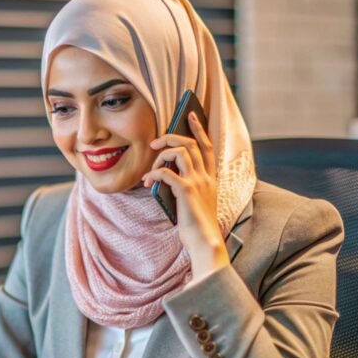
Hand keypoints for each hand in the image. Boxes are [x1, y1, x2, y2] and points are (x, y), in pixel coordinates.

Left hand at [142, 112, 229, 279]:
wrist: (204, 242)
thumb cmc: (196, 224)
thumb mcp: (195, 200)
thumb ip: (186, 184)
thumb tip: (166, 173)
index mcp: (210, 177)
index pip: (207, 146)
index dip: (199, 128)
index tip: (190, 115)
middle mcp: (206, 176)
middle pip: (191, 143)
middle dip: (172, 136)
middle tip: (155, 142)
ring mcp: (197, 182)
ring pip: (180, 152)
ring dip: (161, 155)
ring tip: (151, 167)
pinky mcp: (186, 191)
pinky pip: (166, 172)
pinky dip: (154, 173)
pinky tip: (147, 183)